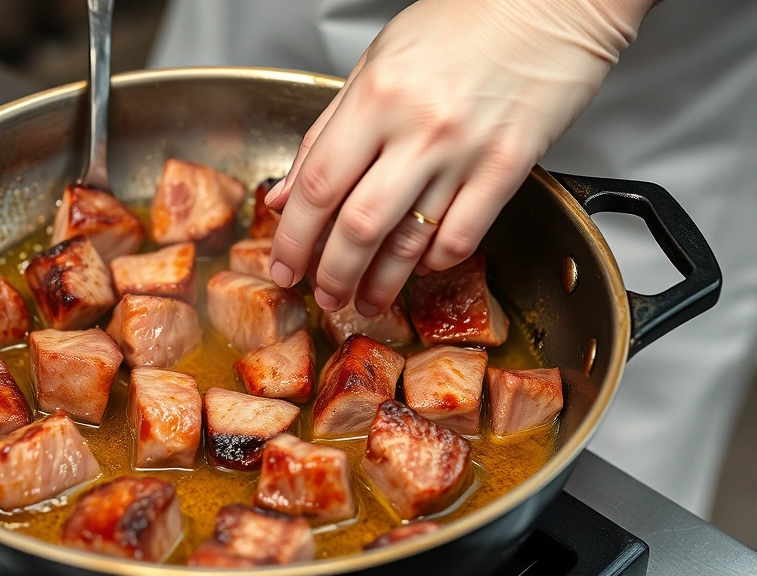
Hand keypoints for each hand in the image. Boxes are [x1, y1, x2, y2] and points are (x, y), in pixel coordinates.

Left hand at [265, 0, 650, 315]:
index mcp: (377, 94)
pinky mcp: (511, 167)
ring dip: (380, 283)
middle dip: (332, 274)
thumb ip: (327, 130)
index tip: (284, 266)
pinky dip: (435, 262)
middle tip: (323, 296)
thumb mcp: (376, 62)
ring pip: (409, 242)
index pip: (317, 185)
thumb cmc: (464, 21)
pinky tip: (420, 267)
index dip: (294, 238)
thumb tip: (287, 191)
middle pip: (357, 226)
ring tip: (366, 300)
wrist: (551, 0)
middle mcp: (419, 126)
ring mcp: (466, 151)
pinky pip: (463, 236)